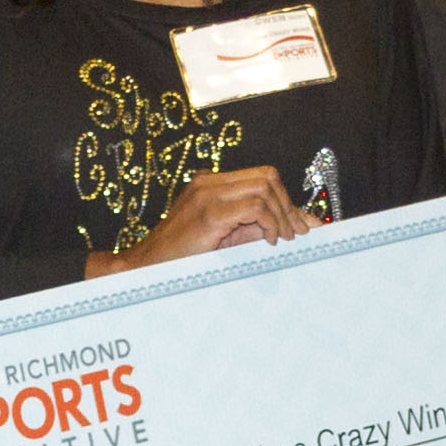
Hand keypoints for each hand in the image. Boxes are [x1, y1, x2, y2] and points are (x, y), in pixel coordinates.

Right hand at [91, 166, 302, 277]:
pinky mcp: (209, 213)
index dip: (286, 199)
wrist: (144, 269)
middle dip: (288, 205)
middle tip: (296, 233)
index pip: (261, 177)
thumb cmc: (182, 258)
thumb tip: (297, 225)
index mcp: (210, 184)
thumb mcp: (224, 237)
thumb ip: (255, 226)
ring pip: (264, 187)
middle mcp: (208, 182)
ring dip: (281, 215)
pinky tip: (269, 241)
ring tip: (282, 239)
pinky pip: (255, 207)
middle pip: (267, 176)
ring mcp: (206, 194)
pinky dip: (270, 223)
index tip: (301, 225)